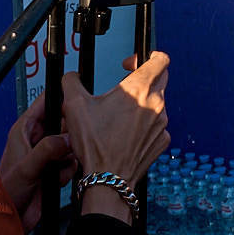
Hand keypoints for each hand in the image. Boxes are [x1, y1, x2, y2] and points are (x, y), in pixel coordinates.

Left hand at [0, 90, 74, 230]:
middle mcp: (36, 140)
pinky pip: (70, 161)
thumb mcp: (26, 167)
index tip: (77, 99)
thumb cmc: (5, 192)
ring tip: (59, 166)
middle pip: (63, 122)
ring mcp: (46, 155)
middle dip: (70, 132)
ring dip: (70, 154)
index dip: (61, 98)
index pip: (45, 103)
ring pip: (70, 143)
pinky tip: (57, 178)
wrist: (9, 220)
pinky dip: (68, 169)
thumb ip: (47, 150)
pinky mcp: (53, 170)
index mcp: (24, 130)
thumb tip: (67, 138)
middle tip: (70, 143)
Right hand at [63, 53, 170, 192]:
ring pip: (157, 103)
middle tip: (124, 89)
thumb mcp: (74, 106)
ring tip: (120, 116)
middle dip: (144, 78)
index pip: (160, 59)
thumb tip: (71, 76)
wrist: (108, 179)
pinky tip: (127, 134)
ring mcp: (162, 123)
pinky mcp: (162, 140)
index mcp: (139, 88)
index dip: (146, 55)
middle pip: (160, 78)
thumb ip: (71, 82)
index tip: (130, 65)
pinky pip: (157, 125)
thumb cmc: (94, 144)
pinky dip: (145, 125)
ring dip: (142, 104)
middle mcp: (156, 103)